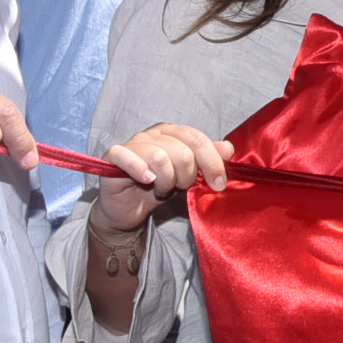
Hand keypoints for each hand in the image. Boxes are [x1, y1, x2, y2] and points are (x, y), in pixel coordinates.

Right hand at [93, 125, 233, 234]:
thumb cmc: (160, 188)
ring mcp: (132, 144)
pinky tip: (147, 180)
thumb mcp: (190, 176)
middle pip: (182, 151)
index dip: (212, 162)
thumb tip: (229, 148)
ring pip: (160, 157)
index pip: (198, 139)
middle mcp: (152, 134)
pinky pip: (128, 157)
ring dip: (166, 181)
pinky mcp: (113, 157)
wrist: (129, 210)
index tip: (219, 184)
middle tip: (180, 188)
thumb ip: (208, 160)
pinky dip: (140, 170)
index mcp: (173, 132)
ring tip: (162, 189)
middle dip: (187, 177)